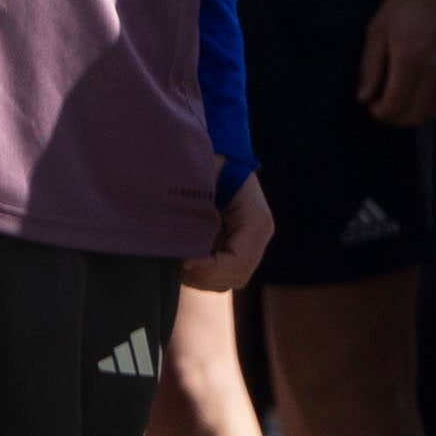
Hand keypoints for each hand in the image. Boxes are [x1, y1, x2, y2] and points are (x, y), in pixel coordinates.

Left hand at [187, 174, 273, 292]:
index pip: (237, 262)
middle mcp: (259, 237)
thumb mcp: (203, 183)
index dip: (210, 268)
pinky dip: (200, 274)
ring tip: (177, 261)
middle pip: (234, 276)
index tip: (184, 260)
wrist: (217, 156)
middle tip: (176, 262)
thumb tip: (182, 245)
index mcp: (256, 221)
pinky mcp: (236, 248)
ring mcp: (250, 245)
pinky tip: (182, 259)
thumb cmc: (209, 163)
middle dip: (203, 275)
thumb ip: (196, 213)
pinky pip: (221, 274)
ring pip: (227, 280)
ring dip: (200, 277)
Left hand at [358, 0, 435, 125]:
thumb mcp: (377, 30)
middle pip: (415, 115)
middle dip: (395, 118)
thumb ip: (369, 67)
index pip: (394, 105)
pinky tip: (419, 92)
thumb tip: (363, 98)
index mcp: (410, 58)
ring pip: (433, 112)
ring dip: (413, 114)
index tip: (371, 105)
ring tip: (400, 100)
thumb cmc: (405, 6)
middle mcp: (435, 68)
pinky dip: (431, 105)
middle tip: (383, 106)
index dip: (379, 113)